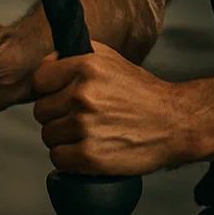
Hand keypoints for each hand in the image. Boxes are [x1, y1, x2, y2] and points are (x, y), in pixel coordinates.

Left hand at [32, 42, 187, 176]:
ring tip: (87, 133)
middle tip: (79, 116)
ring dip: (63, 137)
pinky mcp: (89, 156)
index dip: (48, 88)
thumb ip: (78, 56)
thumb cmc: (143, 93)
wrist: (174, 123)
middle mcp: (83, 95)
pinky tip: (86, 149)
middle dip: (57, 114)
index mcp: (87, 67)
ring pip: (48, 136)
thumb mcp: (112, 60)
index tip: (58, 94)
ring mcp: (85, 126)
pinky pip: (58, 158)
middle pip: (41, 110)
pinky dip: (69, 158)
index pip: (39, 79)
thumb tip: (49, 62)